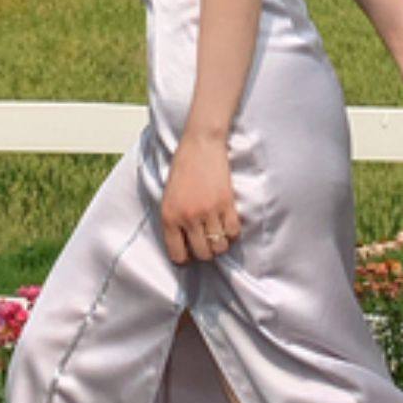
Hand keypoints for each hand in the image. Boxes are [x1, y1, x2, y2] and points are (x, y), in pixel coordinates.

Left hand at [161, 135, 241, 266]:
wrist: (200, 143)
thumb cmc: (182, 167)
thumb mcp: (168, 196)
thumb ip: (174, 220)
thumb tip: (184, 244)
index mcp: (169, 217)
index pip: (178, 255)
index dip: (186, 259)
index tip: (191, 254)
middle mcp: (188, 217)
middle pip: (202, 254)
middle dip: (206, 252)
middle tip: (207, 242)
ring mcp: (208, 211)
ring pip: (220, 247)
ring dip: (221, 244)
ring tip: (218, 234)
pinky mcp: (226, 203)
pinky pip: (234, 232)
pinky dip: (233, 233)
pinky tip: (228, 224)